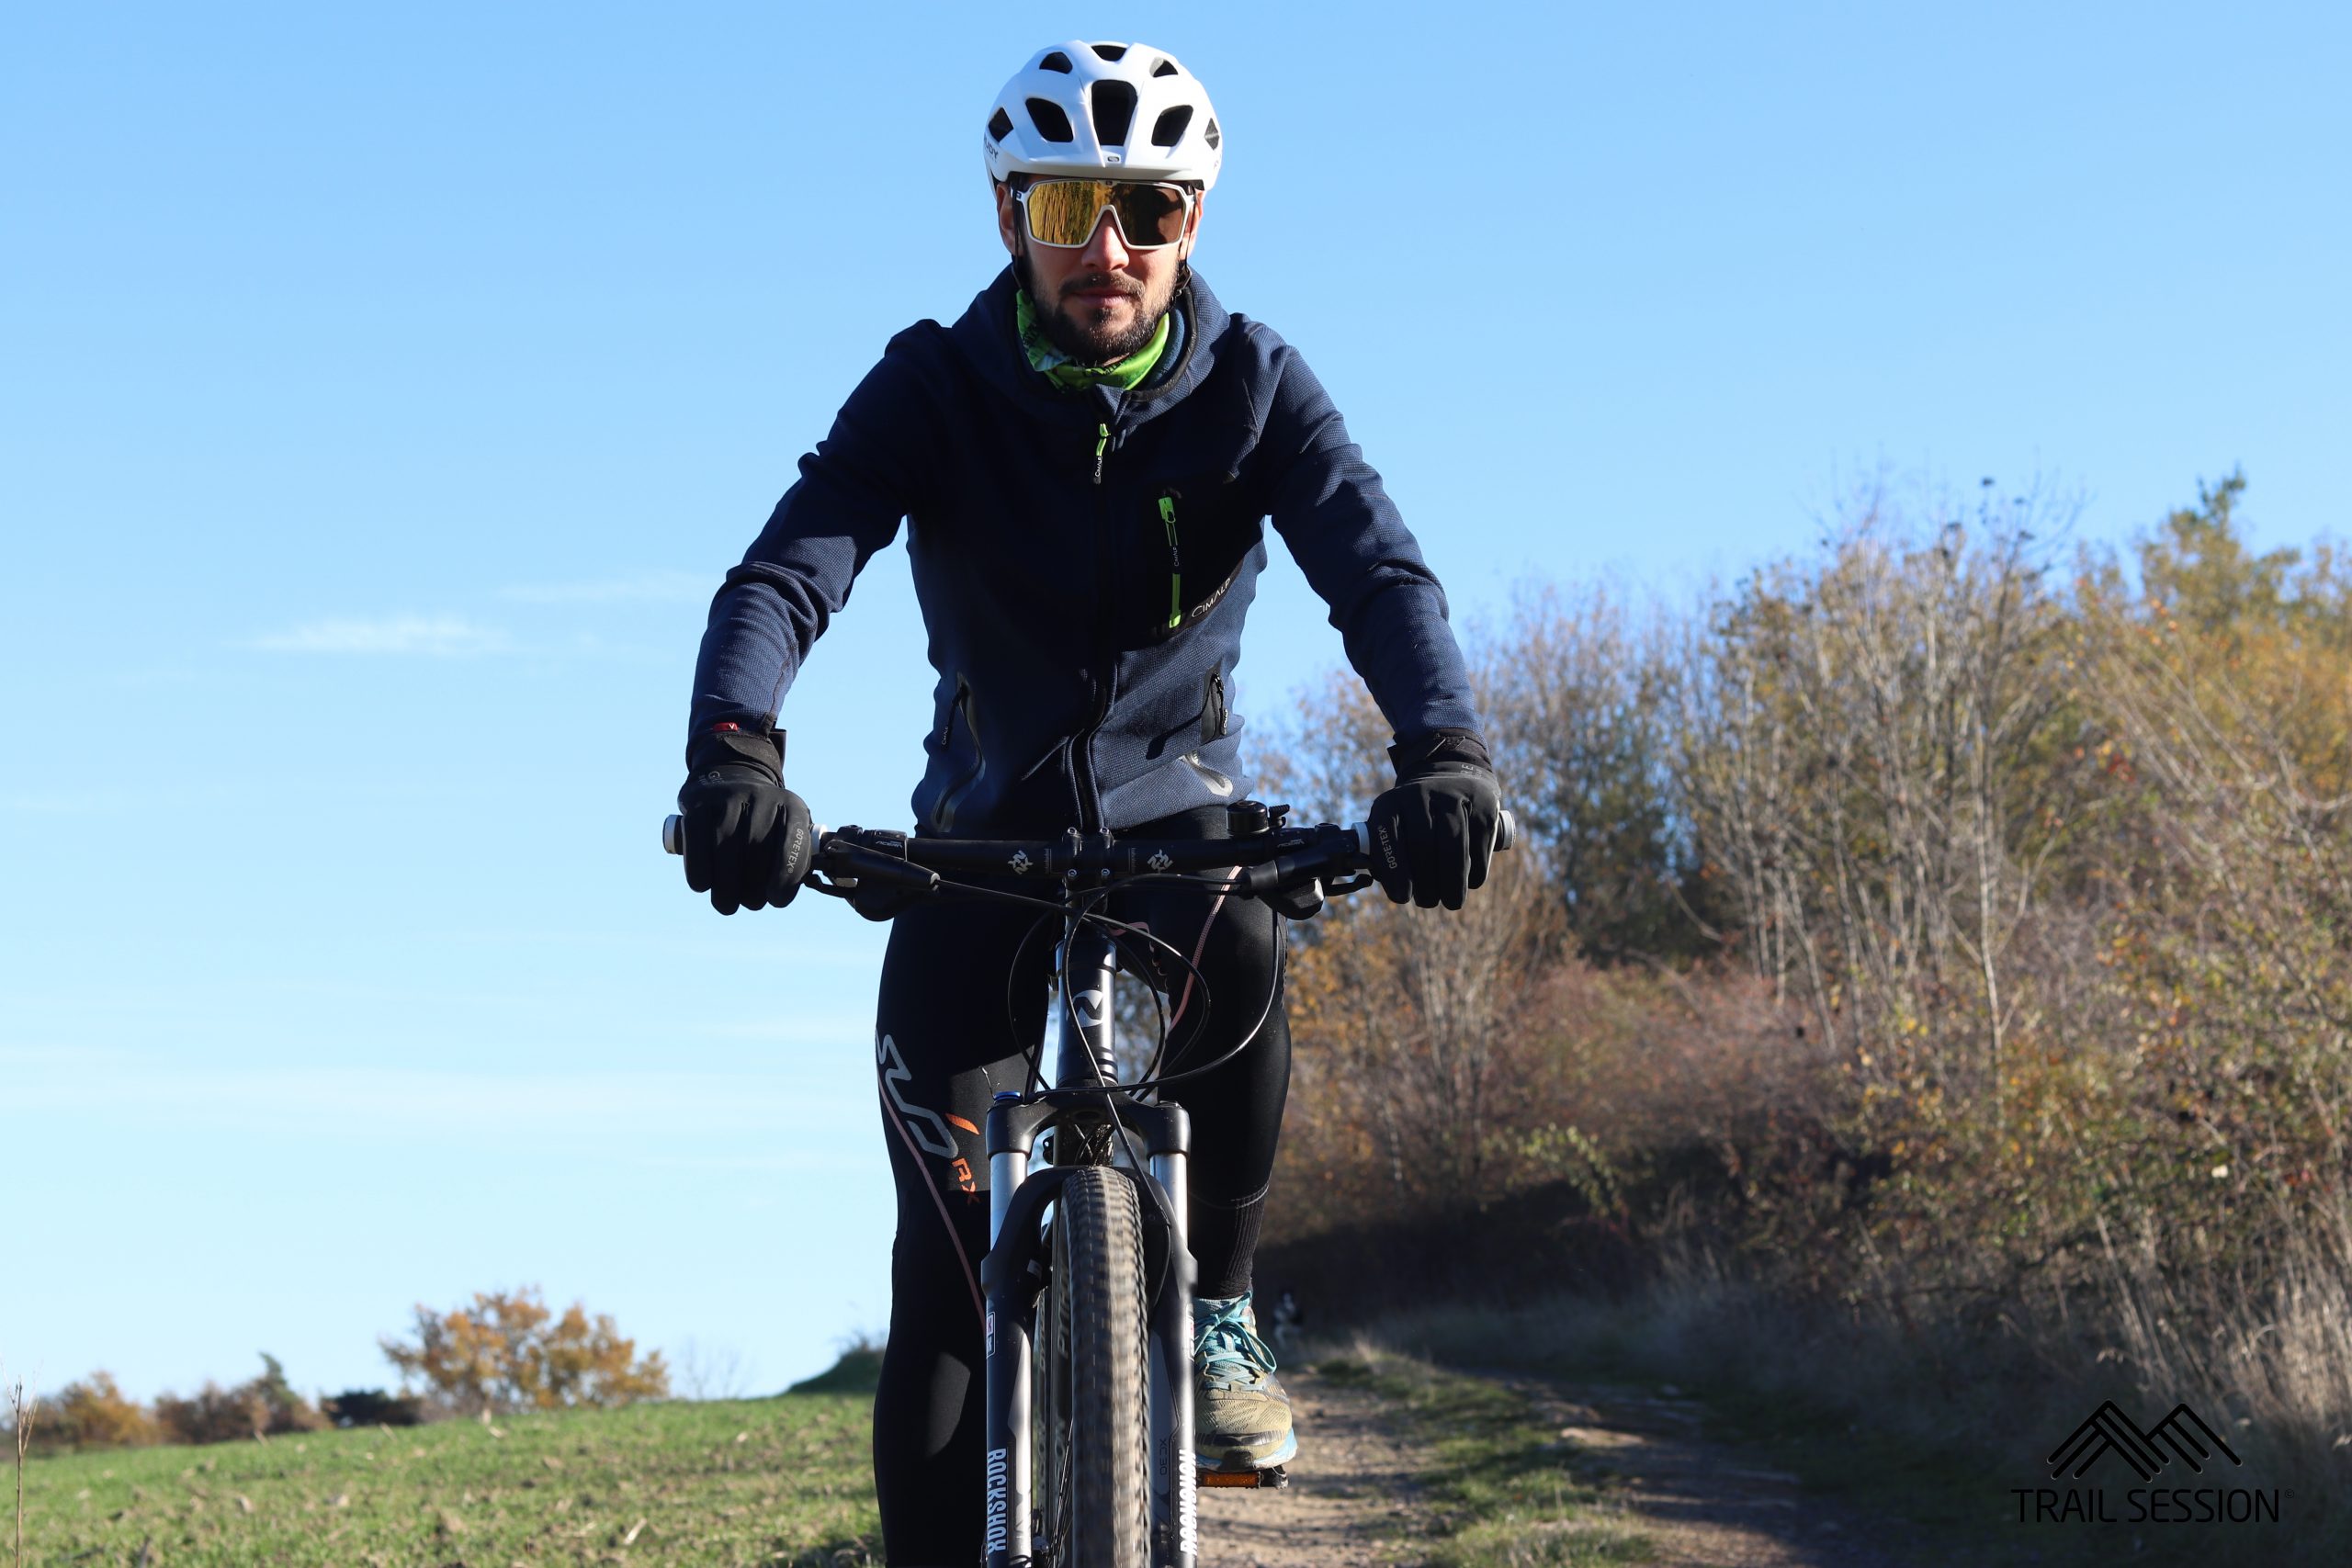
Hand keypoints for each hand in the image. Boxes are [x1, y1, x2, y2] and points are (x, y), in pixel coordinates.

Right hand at [677, 725, 815, 914]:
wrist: (730, 779)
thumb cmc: (763, 821)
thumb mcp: (786, 830)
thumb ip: (791, 858)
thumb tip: (779, 896)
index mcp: (792, 806)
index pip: (794, 842)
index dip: (787, 877)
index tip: (776, 901)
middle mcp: (762, 797)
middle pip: (757, 850)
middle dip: (753, 888)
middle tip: (750, 904)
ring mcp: (729, 797)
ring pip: (726, 849)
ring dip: (726, 887)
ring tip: (727, 905)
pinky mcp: (699, 804)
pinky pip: (698, 841)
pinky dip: (699, 869)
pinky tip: (702, 886)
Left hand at [1367, 731, 1502, 910]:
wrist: (1452, 778)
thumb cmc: (1416, 818)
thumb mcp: (1394, 826)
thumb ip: (1388, 855)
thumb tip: (1397, 891)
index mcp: (1391, 803)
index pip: (1387, 836)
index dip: (1394, 870)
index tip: (1402, 897)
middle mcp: (1420, 794)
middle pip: (1423, 846)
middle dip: (1426, 883)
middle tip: (1427, 902)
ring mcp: (1454, 797)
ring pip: (1454, 847)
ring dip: (1453, 883)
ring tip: (1451, 901)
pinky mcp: (1484, 806)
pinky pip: (1479, 847)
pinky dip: (1476, 872)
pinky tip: (1471, 881)